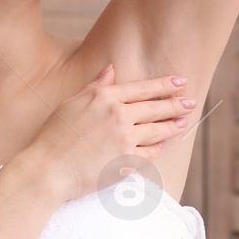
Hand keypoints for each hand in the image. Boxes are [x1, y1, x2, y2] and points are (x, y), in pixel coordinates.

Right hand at [31, 63, 194, 201]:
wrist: (47, 169)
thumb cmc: (54, 135)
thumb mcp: (71, 103)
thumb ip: (95, 86)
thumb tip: (111, 69)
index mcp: (105, 98)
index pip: (143, 88)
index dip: (165, 85)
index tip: (180, 82)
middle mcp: (118, 116)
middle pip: (155, 108)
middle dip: (177, 104)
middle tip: (191, 101)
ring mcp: (124, 140)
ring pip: (157, 130)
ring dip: (173, 125)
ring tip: (183, 121)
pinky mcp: (126, 162)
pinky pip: (149, 154)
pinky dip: (158, 148)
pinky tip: (164, 144)